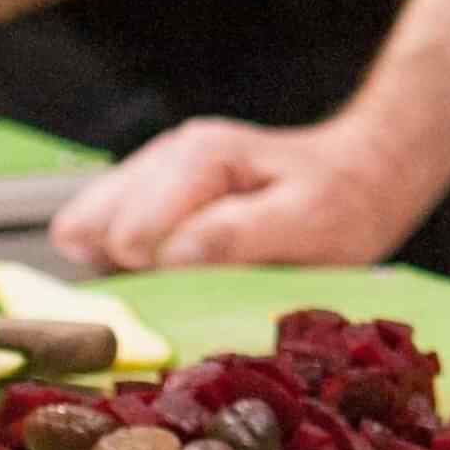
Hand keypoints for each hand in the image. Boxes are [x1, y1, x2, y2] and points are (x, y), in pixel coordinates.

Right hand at [49, 110, 420, 272]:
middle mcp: (165, 156)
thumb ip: (238, 235)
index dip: (158, 277)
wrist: (363, 173)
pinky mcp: (151, 195)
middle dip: (129, 271)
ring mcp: (153, 172)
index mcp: (198, 158)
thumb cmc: (343, 203)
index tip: (197, 293)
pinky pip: (102, 234)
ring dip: (121, 267)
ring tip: (181, 276)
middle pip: (91, 230)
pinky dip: (126, 261)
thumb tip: (171, 255)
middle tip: (189, 286)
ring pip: (86, 231)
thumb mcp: (307, 223)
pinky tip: (174, 267)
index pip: (128, 235)